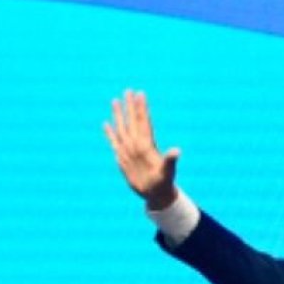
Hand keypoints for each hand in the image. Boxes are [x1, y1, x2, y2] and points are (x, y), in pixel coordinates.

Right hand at [103, 90, 180, 209]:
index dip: (141, 108)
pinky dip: (109, 133)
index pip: (143, 122)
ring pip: (122, 128)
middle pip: (133, 121)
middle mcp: (138, 144)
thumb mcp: (168, 171)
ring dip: (119, 115)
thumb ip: (170, 160)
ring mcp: (129, 150)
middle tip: (128, 90)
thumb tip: (177, 151)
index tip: (140, 94)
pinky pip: (114, 142)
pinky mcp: (122, 158)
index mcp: (147, 144)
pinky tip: (106, 124)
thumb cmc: (163, 182)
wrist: (154, 193)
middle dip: (130, 106)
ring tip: (115, 101)